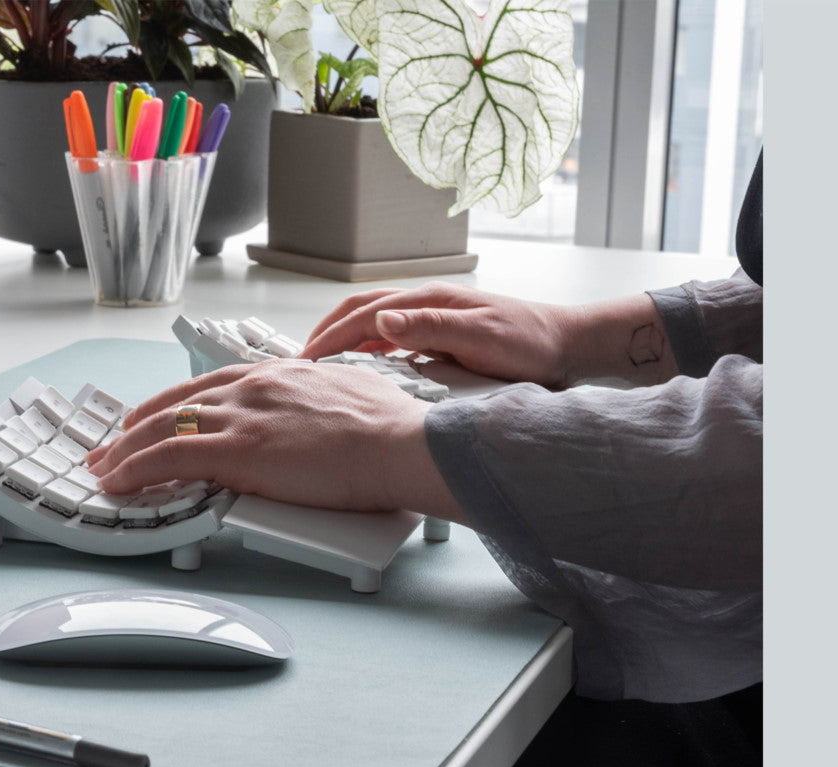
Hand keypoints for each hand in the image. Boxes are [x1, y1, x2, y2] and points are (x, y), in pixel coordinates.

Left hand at [86, 361, 464, 520]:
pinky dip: (136, 469)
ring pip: (163, 427)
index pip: (210, 385)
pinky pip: (168, 456)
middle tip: (113, 444)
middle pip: (177, 403)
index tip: (154, 416)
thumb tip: (322, 416)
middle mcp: (252, 387)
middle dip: (138, 426)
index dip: (175, 403)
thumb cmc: (389, 426)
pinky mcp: (237, 450)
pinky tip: (118, 482)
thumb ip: (322, 400)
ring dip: (126, 450)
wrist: (399, 442)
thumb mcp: (350, 394)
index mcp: (279, 374)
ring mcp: (242, 416)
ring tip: (104, 467)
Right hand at [300, 282, 572, 388]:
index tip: (307, 360)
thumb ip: (431, 329)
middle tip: (302, 359)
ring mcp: (434, 315)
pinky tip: (363, 362)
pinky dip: (367, 345)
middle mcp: (428, 303)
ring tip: (322, 360)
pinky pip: (392, 334)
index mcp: (431, 301)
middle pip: (361, 310)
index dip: (332, 337)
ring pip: (374, 321)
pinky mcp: (442, 330)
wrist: (566, 346)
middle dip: (328, 331)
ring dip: (344, 336)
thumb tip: (382, 322)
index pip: (365, 316)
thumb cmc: (531, 344)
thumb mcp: (481, 338)